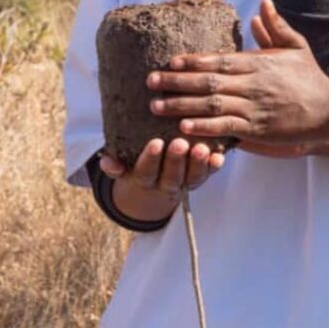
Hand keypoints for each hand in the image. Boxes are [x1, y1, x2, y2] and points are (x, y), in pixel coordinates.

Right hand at [100, 138, 224, 220]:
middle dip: (176, 161)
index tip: (156, 143)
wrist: (156, 183)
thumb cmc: (137, 162)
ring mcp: (186, 181)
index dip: (151, 159)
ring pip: (193, 177)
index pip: (146, 172)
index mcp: (144, 180)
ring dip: (198, 164)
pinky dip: (214, 167)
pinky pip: (209, 174)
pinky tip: (219, 157)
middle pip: (172, 177)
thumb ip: (113, 162)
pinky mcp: (202, 176)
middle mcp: (166, 184)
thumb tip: (109, 163)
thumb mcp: (123, 163)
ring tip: (202, 149)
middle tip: (180, 143)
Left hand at [146, 0, 328, 143]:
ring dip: (181, 106)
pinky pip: (226, 128)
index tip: (170, 61)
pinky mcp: (259, 129)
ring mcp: (255, 108)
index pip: (219, 60)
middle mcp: (253, 84)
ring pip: (212, 105)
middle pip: (208, 82)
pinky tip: (184, 128)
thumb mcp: (296, 46)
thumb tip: (263, 3)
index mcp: (259, 63)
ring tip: (156, 107)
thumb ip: (276, 26)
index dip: (192, 60)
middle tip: (150, 82)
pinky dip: (205, 128)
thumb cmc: (311, 77)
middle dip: (176, 82)